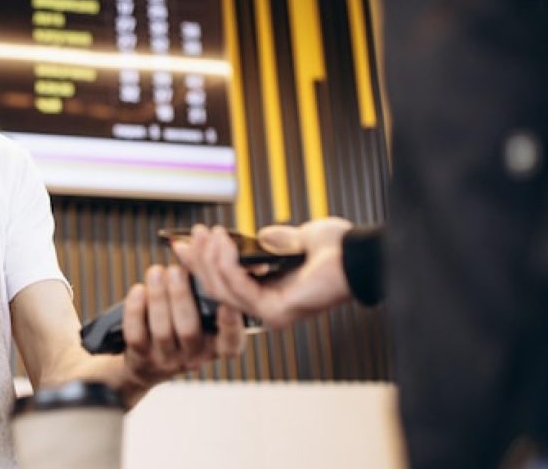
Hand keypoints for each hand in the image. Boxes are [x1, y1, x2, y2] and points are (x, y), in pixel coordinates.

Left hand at [121, 264, 245, 388]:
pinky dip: (136, 309)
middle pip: (189, 330)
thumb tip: (194, 250)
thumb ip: (200, 289)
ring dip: (158, 296)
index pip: (231, 343)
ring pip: (162, 330)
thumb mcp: (198, 314)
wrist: (148, 362)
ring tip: (156, 271)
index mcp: (216, 346)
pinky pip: (136, 334)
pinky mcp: (141, 357)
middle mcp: (194, 357)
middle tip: (176, 269)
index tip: (226, 300)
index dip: (230, 323)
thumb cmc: (180, 325)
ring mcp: (166, 360)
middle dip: (181, 296)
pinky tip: (138, 289)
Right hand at [171, 218, 353, 328]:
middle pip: (217, 288)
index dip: (203, 263)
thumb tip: (259, 236)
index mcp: (270, 292)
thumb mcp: (299, 239)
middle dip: (200, 260)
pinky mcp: (273, 312)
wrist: (360, 256)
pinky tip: (223, 242)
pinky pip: (238, 288)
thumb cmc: (339, 250)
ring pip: (223, 289)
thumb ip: (276, 239)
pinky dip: (226, 264)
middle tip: (191, 236)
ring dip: (210, 259)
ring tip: (208, 234)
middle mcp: (267, 307)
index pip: (225, 282)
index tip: (187, 241)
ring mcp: (269, 313)